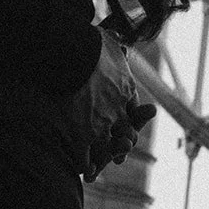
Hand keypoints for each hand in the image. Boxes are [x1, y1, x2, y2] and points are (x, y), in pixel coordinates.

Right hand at [78, 29, 156, 182]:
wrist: (76, 55)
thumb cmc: (92, 44)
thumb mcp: (108, 41)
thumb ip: (113, 43)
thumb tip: (117, 37)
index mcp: (126, 90)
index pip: (132, 109)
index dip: (129, 118)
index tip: (126, 125)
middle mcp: (118, 111)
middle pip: (125, 133)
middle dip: (122, 142)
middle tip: (120, 149)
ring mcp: (101, 125)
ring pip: (107, 148)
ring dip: (104, 157)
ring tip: (101, 166)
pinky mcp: (83, 133)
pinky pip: (85, 156)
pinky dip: (86, 165)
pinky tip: (85, 171)